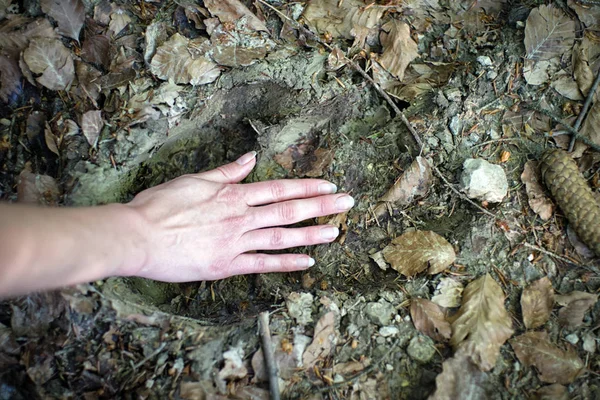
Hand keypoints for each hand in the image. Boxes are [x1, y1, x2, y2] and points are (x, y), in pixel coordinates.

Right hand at [123, 151, 354, 281]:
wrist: (136, 236)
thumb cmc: (159, 206)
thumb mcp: (194, 180)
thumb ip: (226, 172)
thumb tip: (250, 159)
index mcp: (232, 194)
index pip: (278, 188)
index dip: (307, 186)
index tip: (329, 185)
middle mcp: (240, 217)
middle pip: (288, 210)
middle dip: (321, 206)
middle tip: (347, 203)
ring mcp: (235, 242)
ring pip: (281, 236)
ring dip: (311, 233)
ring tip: (336, 231)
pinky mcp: (225, 266)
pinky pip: (262, 264)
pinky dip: (286, 263)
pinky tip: (307, 262)